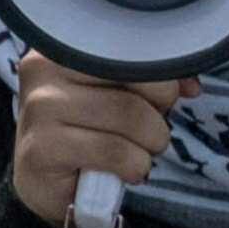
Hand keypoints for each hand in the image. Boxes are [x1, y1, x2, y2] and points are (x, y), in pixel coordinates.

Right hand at [7, 54, 181, 227]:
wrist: (46, 182)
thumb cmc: (86, 133)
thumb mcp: (118, 97)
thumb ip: (152, 81)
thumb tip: (190, 85)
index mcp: (63, 47)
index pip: (130, 45)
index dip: (161, 75)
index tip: (166, 99)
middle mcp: (43, 69)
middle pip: (135, 75)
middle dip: (159, 110)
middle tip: (149, 131)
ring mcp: (39, 108)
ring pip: (129, 115)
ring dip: (151, 143)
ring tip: (139, 153)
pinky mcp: (41, 148)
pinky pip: (115, 151)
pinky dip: (134, 166)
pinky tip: (125, 171)